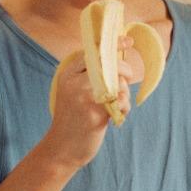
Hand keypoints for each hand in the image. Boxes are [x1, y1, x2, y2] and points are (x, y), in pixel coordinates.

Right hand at [42, 36, 134, 169]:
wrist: (62, 149)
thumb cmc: (71, 119)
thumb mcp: (72, 92)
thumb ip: (88, 76)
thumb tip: (117, 59)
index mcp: (67, 75)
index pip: (92, 52)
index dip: (112, 45)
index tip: (128, 41)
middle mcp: (74, 83)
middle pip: (109, 64)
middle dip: (125, 69)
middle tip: (128, 78)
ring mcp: (84, 98)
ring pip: (118, 83)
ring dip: (125, 94)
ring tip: (119, 105)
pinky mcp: (96, 114)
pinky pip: (121, 101)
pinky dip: (125, 107)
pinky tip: (118, 116)